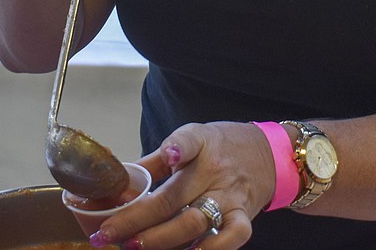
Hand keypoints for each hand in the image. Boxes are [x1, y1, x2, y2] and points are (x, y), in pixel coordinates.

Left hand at [94, 122, 272, 248]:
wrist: (268, 153)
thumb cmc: (220, 147)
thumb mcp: (192, 138)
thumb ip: (156, 161)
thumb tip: (117, 180)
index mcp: (201, 144)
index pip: (189, 141)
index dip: (177, 148)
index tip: (169, 155)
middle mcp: (215, 171)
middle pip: (174, 196)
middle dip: (137, 219)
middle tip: (107, 233)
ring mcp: (230, 196)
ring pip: (194, 222)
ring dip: (160, 239)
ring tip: (133, 245)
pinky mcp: (244, 217)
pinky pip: (230, 238)